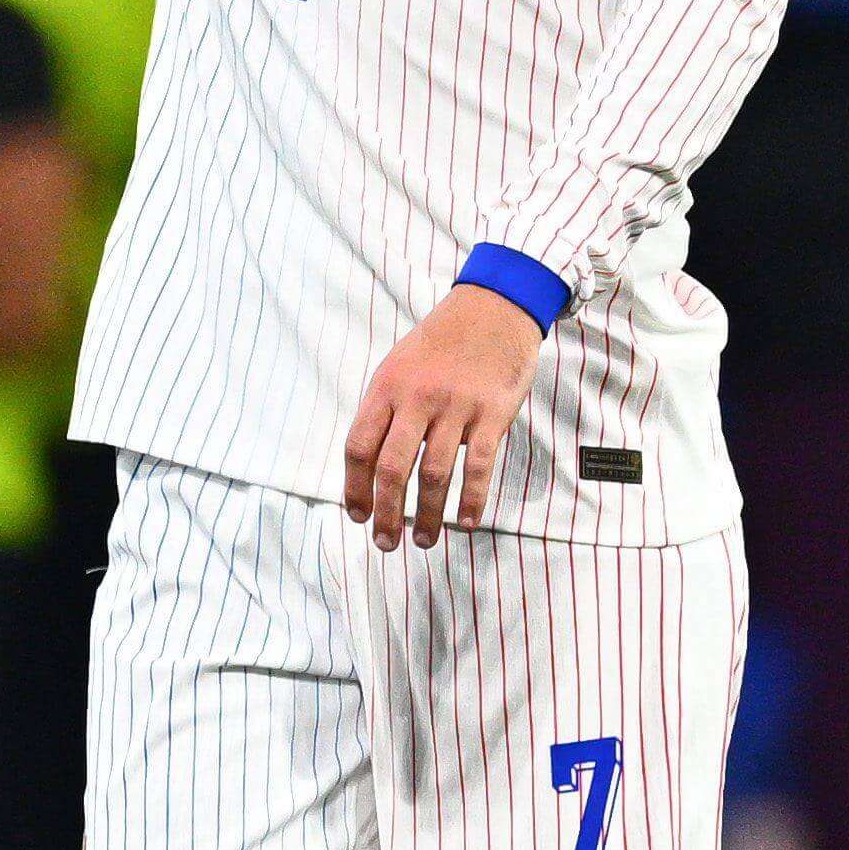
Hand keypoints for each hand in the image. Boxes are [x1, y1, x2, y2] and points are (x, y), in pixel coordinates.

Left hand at [341, 283, 544, 551]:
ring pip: (435, 474)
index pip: (359, 446)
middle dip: (386, 514)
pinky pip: (478, 466)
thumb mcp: (399, 365)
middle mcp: (417, 398)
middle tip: (385, 543)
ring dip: (428, 516)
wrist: (494, 306)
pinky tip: (465, 522)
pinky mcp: (493, 413)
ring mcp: (456, 406)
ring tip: (425, 541)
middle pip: (393, 469)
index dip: (354, 488)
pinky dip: (471, 500)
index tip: (357, 515)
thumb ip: (384, 410)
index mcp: (386, 387)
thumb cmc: (442, 341)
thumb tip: (368, 466)